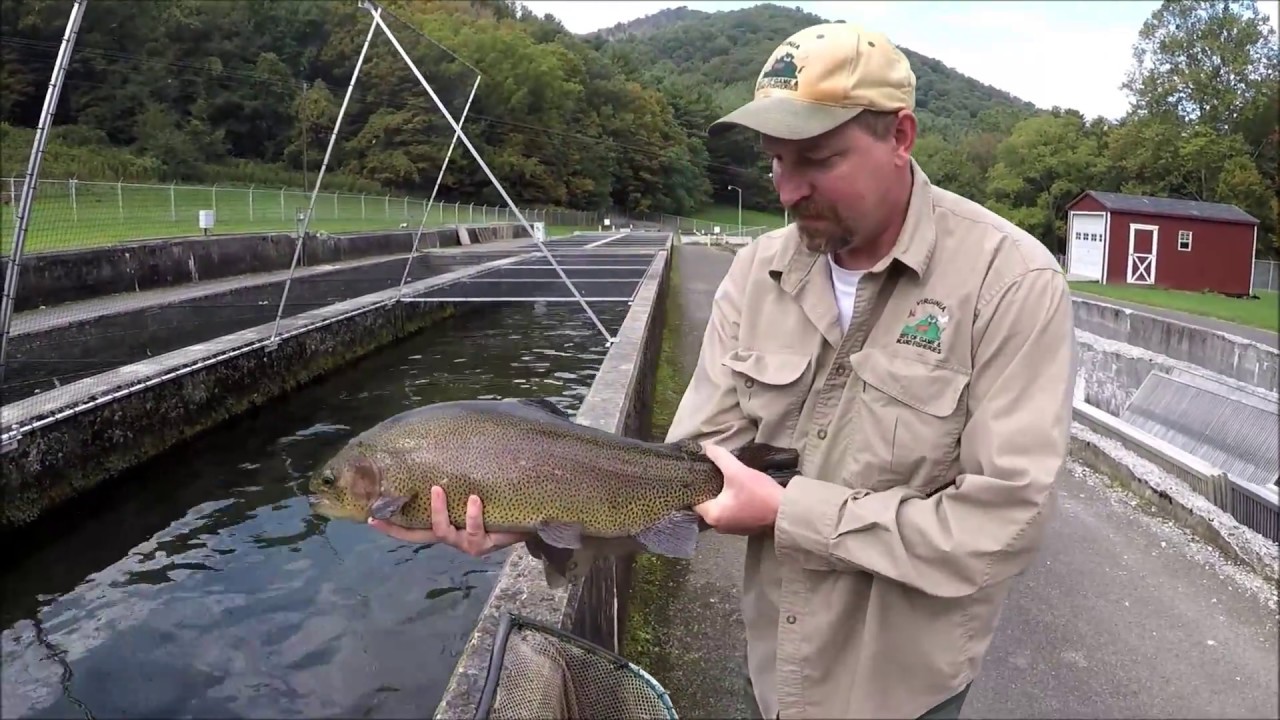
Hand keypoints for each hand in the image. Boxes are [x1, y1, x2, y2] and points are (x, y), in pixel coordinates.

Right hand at [367, 486, 530, 555]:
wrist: (534, 514)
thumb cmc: (500, 499)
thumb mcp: (475, 489)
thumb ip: (460, 478)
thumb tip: (440, 446)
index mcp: (446, 525)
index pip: (412, 528)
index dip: (390, 525)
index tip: (370, 517)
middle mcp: (452, 537)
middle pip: (418, 536)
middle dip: (398, 527)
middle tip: (383, 510)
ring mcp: (466, 543)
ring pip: (443, 532)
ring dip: (438, 511)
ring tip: (437, 489)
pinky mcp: (484, 544)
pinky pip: (473, 529)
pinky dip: (472, 514)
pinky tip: (475, 500)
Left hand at [694, 443, 784, 534]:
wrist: (785, 510)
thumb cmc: (759, 493)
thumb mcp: (737, 471)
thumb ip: (720, 458)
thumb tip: (707, 448)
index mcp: (712, 515)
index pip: (694, 499)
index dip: (695, 484)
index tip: (697, 471)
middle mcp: (718, 526)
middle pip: (706, 503)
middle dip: (709, 488)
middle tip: (711, 471)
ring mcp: (731, 529)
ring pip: (719, 507)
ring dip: (721, 495)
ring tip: (722, 478)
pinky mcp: (743, 527)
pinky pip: (730, 512)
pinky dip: (730, 502)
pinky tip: (735, 490)